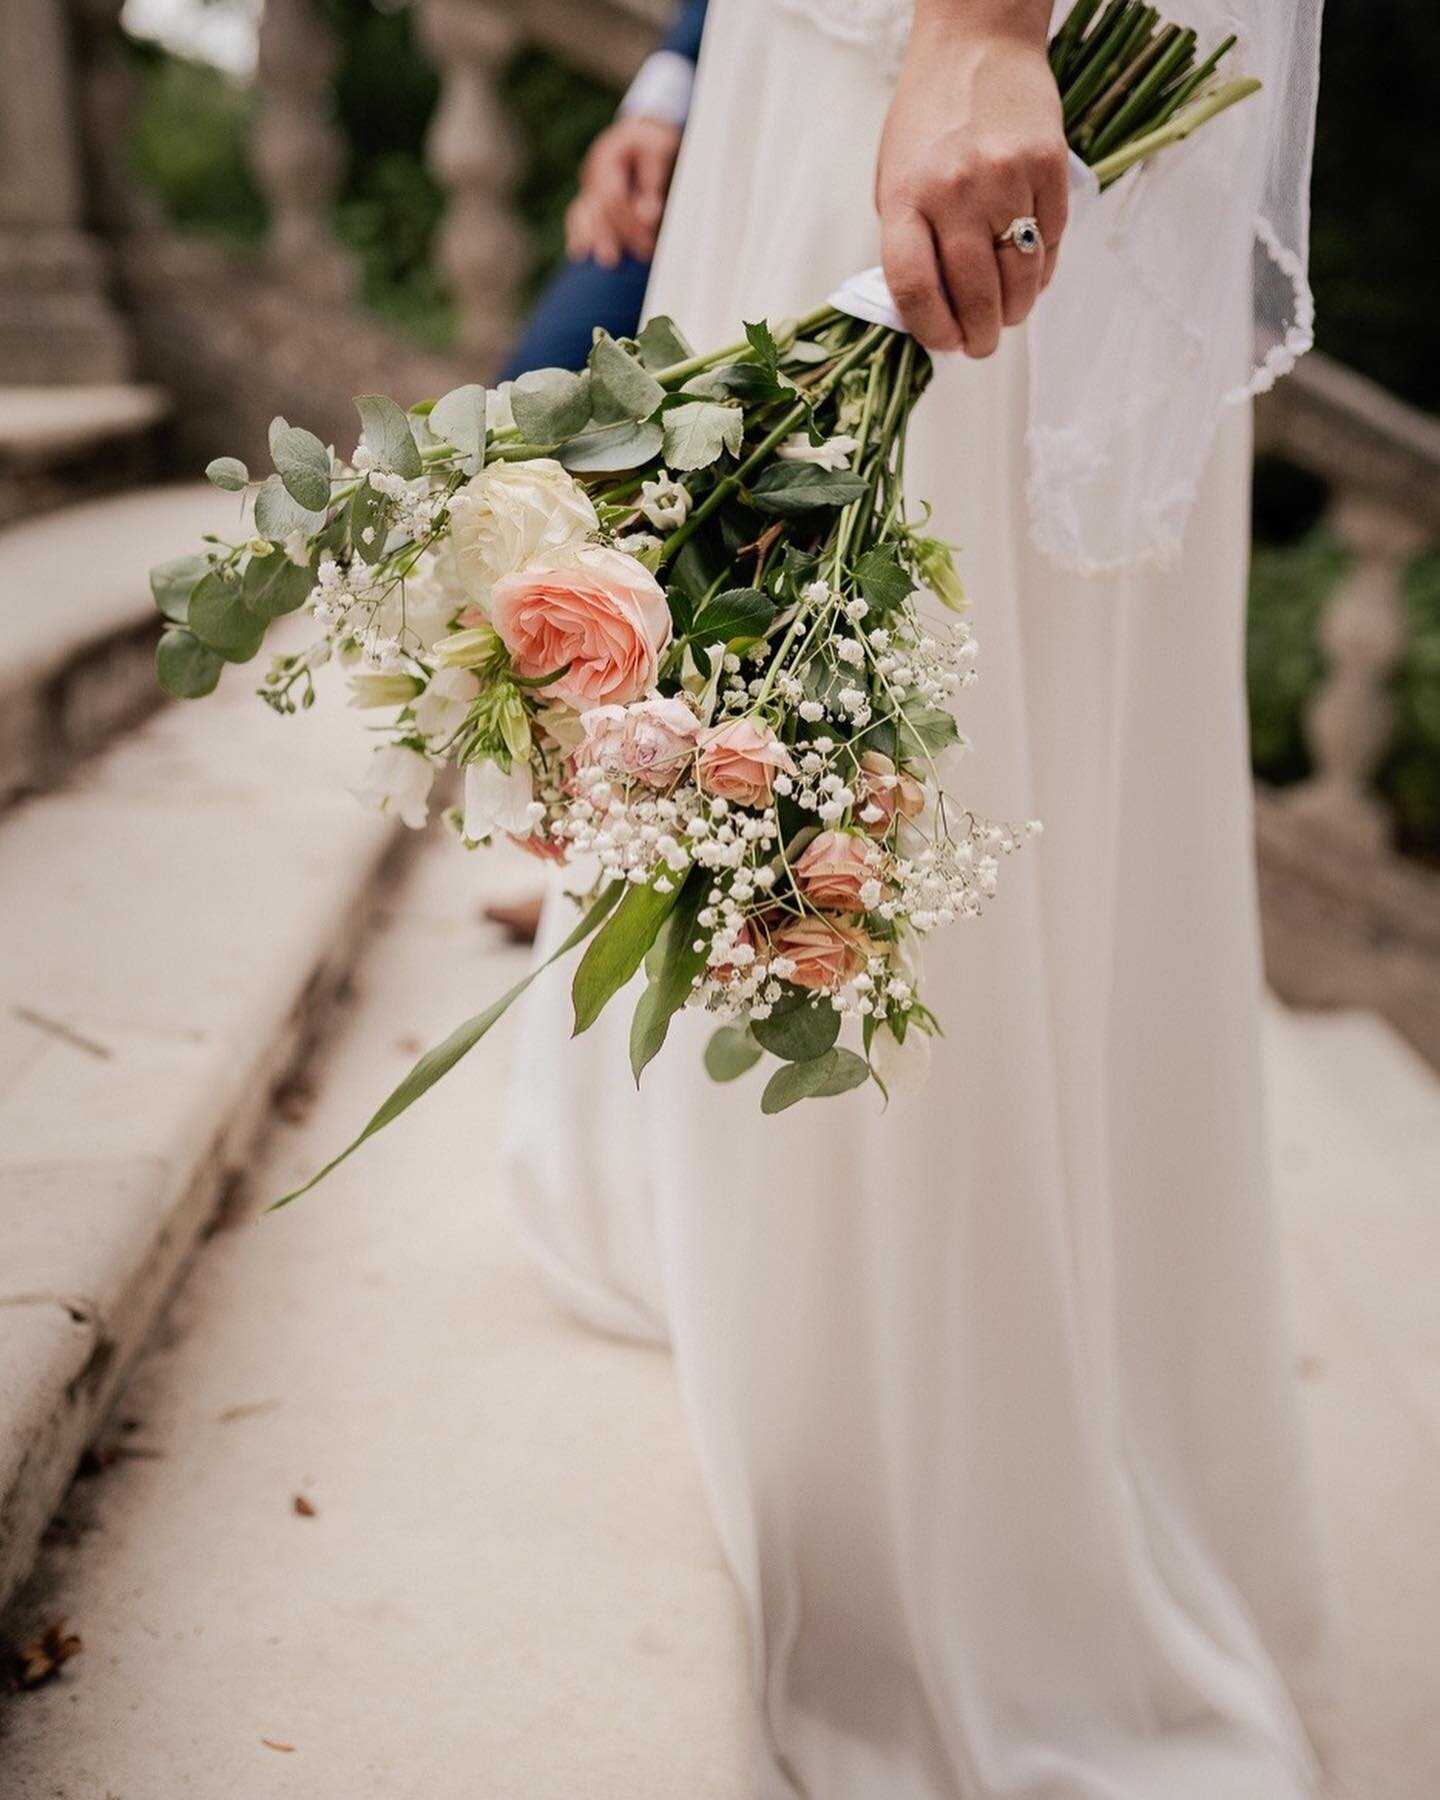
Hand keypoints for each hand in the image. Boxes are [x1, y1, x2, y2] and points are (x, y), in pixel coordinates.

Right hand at [565, 116, 683, 268]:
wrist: (641, 134)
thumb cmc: (653, 143)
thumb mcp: (659, 150)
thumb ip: (653, 181)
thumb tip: (647, 215)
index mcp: (608, 155)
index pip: (613, 195)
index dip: (631, 220)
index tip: (649, 239)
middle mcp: (593, 171)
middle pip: (599, 208)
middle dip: (619, 234)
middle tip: (642, 254)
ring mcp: (588, 184)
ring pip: (583, 214)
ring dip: (595, 239)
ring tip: (607, 261)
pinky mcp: (589, 197)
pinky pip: (578, 216)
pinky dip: (578, 234)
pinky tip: (578, 253)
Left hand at [876, 25, 1068, 355]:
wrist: (977, 44)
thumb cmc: (928, 118)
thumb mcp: (894, 179)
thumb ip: (908, 242)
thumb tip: (928, 310)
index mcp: (906, 197)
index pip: (914, 289)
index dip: (931, 332)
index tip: (944, 344)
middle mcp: (956, 191)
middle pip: (974, 294)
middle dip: (980, 336)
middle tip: (981, 345)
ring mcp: (1006, 179)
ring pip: (1020, 277)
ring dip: (1015, 311)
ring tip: (1007, 316)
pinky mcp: (1049, 167)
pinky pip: (1051, 242)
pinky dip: (1041, 270)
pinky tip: (1028, 273)